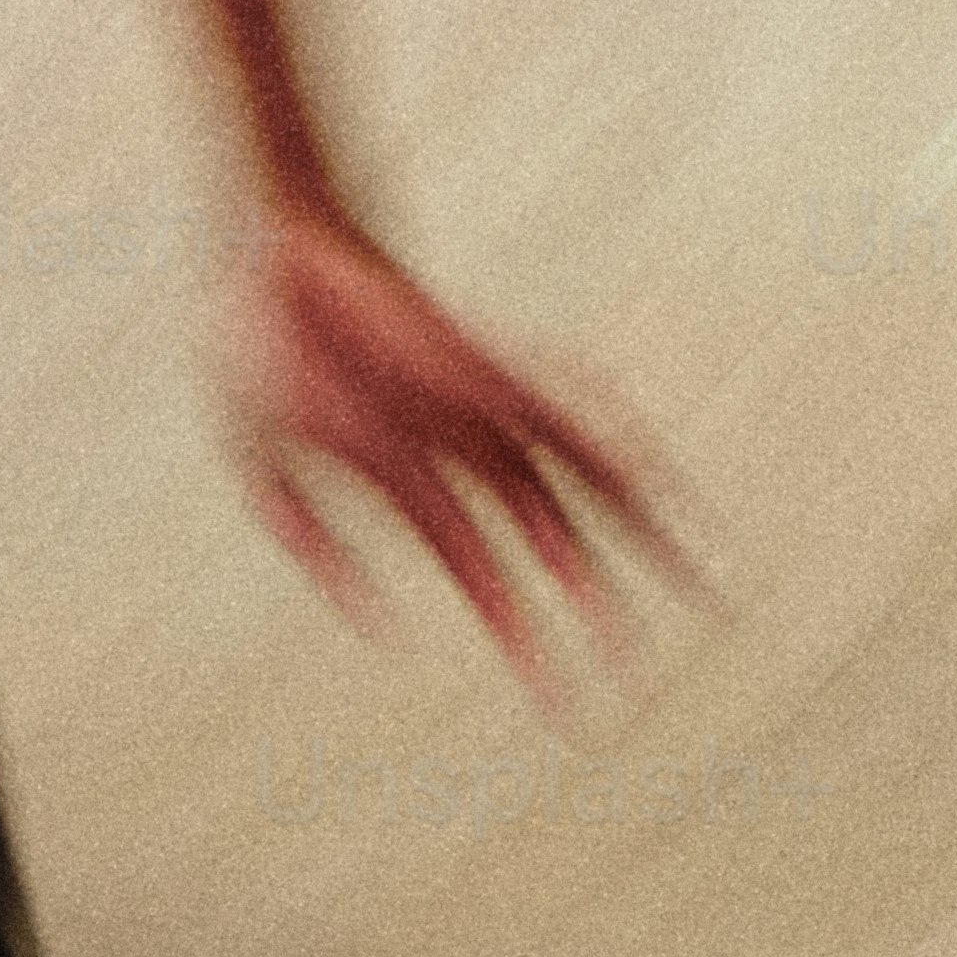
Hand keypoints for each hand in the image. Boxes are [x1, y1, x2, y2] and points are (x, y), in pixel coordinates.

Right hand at [226, 214, 686, 688]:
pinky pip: (568, 411)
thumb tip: (381, 626)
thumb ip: (312, 542)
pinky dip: (612, 449)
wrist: (265, 255)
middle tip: (637, 671)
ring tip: (699, 591)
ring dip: (634, 535)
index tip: (557, 701)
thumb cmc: (257, 347)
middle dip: (591, 603)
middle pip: (550, 535)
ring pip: (581, 481)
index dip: (522, 632)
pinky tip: (656, 486)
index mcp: (413, 478)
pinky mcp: (486, 369)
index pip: (483, 571)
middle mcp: (461, 448)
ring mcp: (481, 407)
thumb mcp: (263, 465)